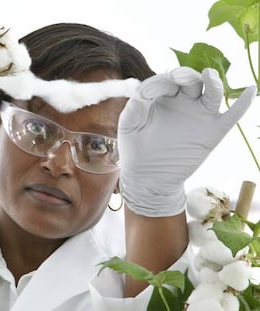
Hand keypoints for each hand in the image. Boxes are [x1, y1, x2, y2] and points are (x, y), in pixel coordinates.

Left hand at [118, 67, 256, 216]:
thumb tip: (147, 86)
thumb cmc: (135, 148)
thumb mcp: (130, 122)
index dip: (161, 81)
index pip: (167, 79)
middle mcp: (184, 101)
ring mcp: (199, 115)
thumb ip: (137, 102)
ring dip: (212, 82)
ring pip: (212, 92)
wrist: (147, 176)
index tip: (149, 93)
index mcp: (163, 96)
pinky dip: (243, 103)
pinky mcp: (212, 132)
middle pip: (192, 80)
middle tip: (179, 78)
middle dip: (186, 75)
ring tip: (208, 75)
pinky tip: (251, 91)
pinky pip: (232, 115)